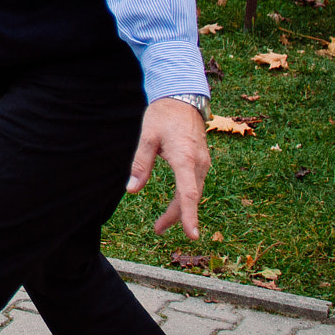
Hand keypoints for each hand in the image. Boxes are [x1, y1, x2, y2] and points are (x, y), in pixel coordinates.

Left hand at [126, 97, 211, 238]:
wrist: (182, 99)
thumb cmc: (163, 116)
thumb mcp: (147, 137)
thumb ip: (140, 163)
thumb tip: (132, 189)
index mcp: (185, 159)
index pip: (188, 194)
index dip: (188, 216)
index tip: (191, 235)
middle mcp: (198, 163)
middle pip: (190, 197)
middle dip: (176, 216)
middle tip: (157, 229)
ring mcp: (202, 162)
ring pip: (193, 192)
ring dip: (179, 208)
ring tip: (161, 224)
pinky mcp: (200, 160)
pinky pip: (194, 183)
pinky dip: (185, 197)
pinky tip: (176, 204)